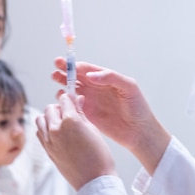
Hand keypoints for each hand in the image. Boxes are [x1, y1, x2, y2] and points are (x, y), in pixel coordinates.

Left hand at [36, 93, 116, 190]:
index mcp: (70, 121)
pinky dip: (45, 129)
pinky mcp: (47, 150)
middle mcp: (56, 129)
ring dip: (49, 117)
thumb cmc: (99, 157)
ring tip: (62, 124)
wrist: (94, 181)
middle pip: (50, 108)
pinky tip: (57, 134)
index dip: (70, 99)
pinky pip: (39, 133)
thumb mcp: (93, 130)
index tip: (74, 101)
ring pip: (41, 119)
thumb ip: (81, 113)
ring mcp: (49, 140)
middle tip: (69, 113)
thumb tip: (77, 100)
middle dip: (59, 107)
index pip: (65, 100)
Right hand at [50, 58, 170, 170]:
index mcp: (105, 79)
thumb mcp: (129, 87)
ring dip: (62, 83)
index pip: (86, 69)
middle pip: (76, 77)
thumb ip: (111, 77)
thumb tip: (91, 75)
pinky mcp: (86, 114)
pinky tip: (62, 97)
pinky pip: (72, 105)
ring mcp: (90, 101)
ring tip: (56, 79)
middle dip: (64, 71)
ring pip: (71, 89)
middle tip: (56, 67)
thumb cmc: (138, 108)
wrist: (139, 132)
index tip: (65, 63)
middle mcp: (95, 88)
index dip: (75, 65)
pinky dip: (65, 100)